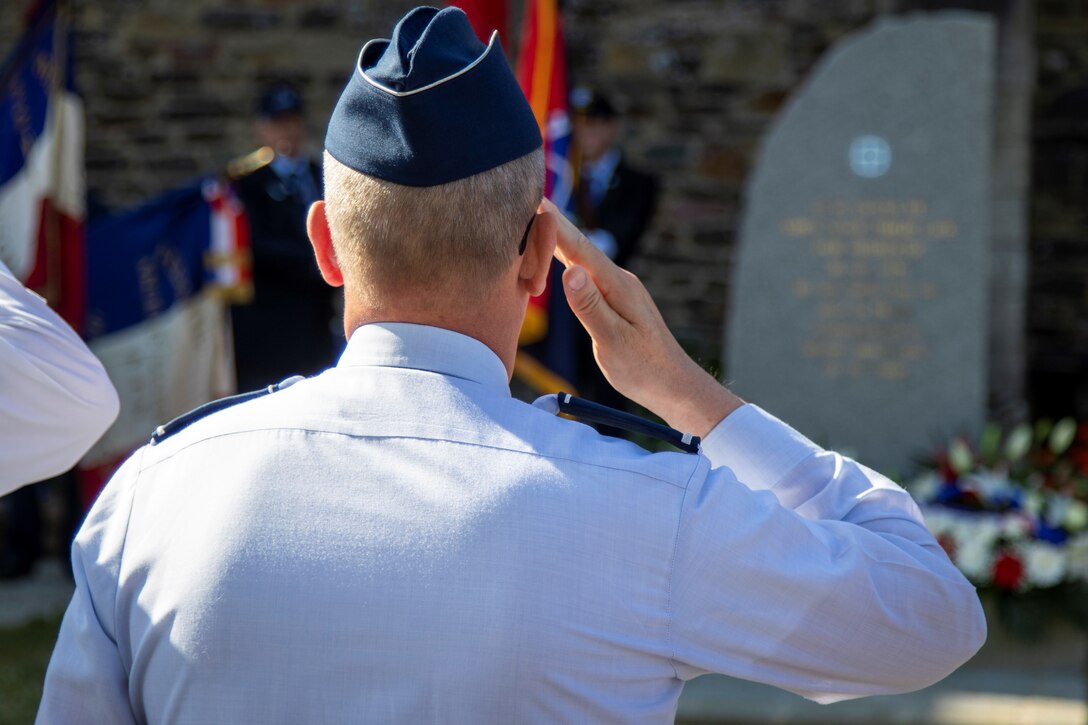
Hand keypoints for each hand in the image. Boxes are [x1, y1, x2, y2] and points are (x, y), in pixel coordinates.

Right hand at [541, 199, 742, 437]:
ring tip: (535, 218)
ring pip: (582, 259)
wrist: (673, 384)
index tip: (535, 200)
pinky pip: (586, 272)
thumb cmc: (644, 368)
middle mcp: (618, 280)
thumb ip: (590, 307)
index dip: (555, 226)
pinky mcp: (615, 299)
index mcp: (617, 286)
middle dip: (552, 225)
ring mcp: (618, 288)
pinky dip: (567, 259)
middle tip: (526, 198)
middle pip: (579, 248)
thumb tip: (570, 272)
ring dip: (558, 240)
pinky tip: (557, 254)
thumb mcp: (613, 341)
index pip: (579, 250)